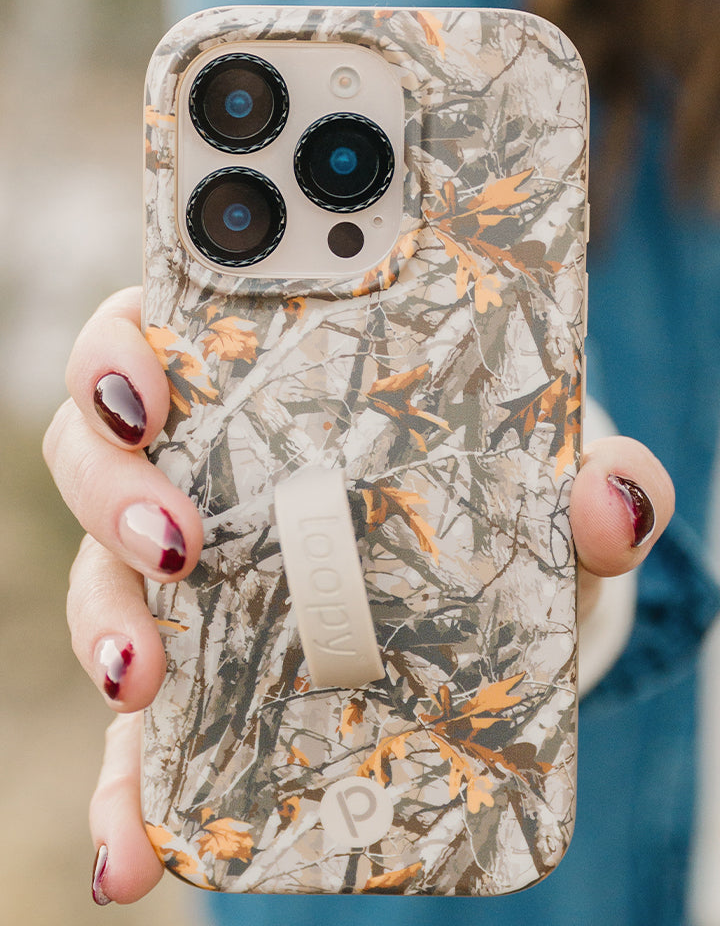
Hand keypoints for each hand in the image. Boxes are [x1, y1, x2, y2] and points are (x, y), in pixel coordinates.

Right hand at [43, 287, 674, 904]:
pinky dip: (121, 789)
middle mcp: (199, 472)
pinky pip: (134, 732)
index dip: (119, 351)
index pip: (157, 338)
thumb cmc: (486, 516)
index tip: (143, 386)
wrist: (489, 616)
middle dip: (109, 489)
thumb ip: (587, 483)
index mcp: (257, 392)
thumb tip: (609, 503)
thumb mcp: (537, 491)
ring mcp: (184, 580)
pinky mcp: (194, 682)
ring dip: (103, 626)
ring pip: (100, 578)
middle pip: (98, 451)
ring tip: (143, 677)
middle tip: (177, 539)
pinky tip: (132, 849)